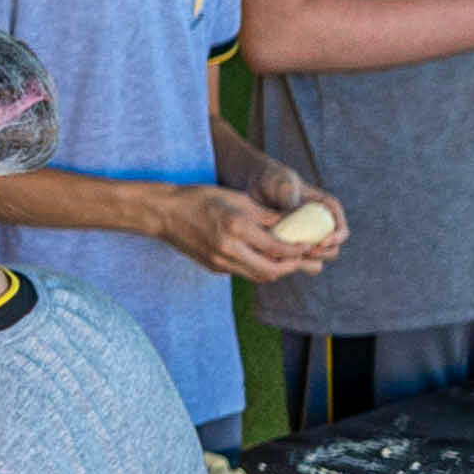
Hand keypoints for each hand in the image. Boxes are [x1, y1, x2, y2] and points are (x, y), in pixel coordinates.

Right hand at [156, 183, 319, 283]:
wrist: (165, 214)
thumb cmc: (200, 198)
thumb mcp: (236, 198)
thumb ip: (265, 214)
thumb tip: (291, 223)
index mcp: (237, 227)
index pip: (276, 247)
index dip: (296, 250)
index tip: (308, 245)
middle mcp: (229, 249)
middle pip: (271, 270)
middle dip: (291, 266)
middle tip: (302, 258)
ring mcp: (220, 262)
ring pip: (258, 276)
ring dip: (276, 270)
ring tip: (287, 259)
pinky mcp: (215, 268)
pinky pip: (244, 272)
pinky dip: (258, 267)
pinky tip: (264, 256)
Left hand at [237, 172, 347, 269]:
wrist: (257, 192)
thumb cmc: (272, 181)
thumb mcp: (280, 181)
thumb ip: (287, 189)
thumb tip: (293, 206)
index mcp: (329, 211)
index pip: (341, 231)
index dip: (336, 239)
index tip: (321, 242)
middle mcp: (322, 228)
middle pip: (332, 251)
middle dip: (321, 255)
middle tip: (304, 252)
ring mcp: (309, 241)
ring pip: (316, 262)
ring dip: (306, 264)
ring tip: (290, 257)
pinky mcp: (294, 250)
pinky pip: (298, 265)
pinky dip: (290, 265)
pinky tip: (276, 259)